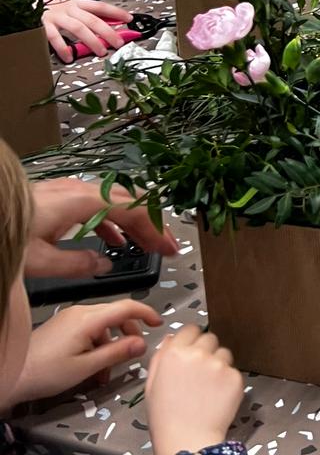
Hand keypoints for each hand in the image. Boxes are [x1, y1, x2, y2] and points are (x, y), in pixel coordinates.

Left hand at [11, 300, 161, 405]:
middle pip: (115, 314)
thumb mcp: (86, 368)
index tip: (159, 323)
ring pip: (102, 324)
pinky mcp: (62, 325)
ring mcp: (70, 317)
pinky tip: (92, 365)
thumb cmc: (45, 373)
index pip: (126, 306)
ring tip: (107, 370)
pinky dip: (97, 344)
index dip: (146, 313)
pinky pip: (89, 329)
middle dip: (128, 333)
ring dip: (111, 343)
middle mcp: (80, 312)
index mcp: (88, 318)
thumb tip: (142, 343)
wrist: (11, 376)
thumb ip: (116, 353)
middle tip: (133, 353)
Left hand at [26, 177, 180, 279]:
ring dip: (134, 224)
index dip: (155, 231)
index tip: (169, 249)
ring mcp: (72, 191)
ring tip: (145, 246)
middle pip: (130, 203)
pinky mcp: (62, 196)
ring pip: (116, 203)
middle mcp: (82, 191)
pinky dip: (114, 221)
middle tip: (167, 247)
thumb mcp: (42, 260)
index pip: (133, 213)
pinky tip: (114, 240)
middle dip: (152, 226)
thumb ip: (78, 263)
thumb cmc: (10, 236)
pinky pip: (99, 205)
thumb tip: (104, 264)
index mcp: (83, 203)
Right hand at [42, 0, 132, 63]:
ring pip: (78, 28)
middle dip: (108, 32)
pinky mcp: (44, 24)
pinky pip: (54, 37)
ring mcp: (57, 16)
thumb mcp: (71, 8)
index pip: (101, 7)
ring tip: (101, 52)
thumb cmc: (52, 7)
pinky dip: (63, 47)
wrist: (27, 1)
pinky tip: (69, 57)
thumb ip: (87, 16)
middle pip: (93, 20)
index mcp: (78, 3)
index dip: (115, 12)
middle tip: (119, 43)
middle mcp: (69, 8)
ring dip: (91, 40)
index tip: (129, 18)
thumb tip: (109, 26)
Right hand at [146, 325, 243, 454]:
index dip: (192, 341)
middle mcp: (198, 353)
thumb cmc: (165, 417)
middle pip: (210, 338)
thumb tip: (172, 338)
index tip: (192, 352)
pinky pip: (234, 372)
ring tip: (209, 389)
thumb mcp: (152, 384)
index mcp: (174, 353)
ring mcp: (219, 364)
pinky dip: (228, 382)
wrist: (186, 441)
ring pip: (224, 353)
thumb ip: (161, 356)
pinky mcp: (235, 377)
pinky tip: (217, 398)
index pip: (191, 329)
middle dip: (207, 351)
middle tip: (200, 374)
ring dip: (219, 365)